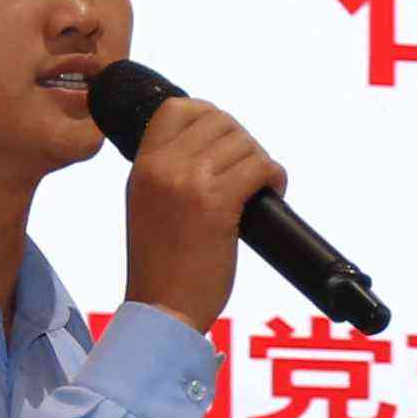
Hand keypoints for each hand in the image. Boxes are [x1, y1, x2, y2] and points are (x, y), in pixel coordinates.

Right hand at [118, 91, 286, 332]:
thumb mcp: (146, 204)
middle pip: (219, 121)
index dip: (209, 115)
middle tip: (247, 170)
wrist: (162, 310)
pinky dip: (273, 177)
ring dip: (259, 161)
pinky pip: (258, 168)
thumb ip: (166, 172)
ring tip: (259, 186)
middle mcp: (163, 168)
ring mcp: (189, 183)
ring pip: (243, 143)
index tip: (225, 142)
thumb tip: (209, 147)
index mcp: (143, 166)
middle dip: (242, 141)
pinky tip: (271, 192)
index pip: (177, 107)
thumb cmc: (160, 266)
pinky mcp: (217, 205)